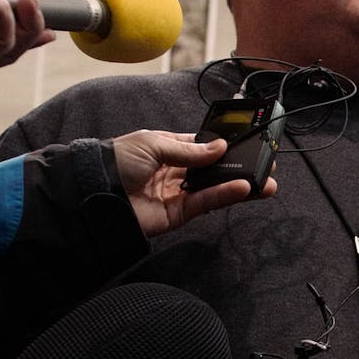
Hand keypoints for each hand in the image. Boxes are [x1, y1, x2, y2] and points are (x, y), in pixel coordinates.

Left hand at [111, 130, 276, 236]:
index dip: (226, 145)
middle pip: (215, 169)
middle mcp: (177, 171)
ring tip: (266, 182)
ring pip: (216, 189)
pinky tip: (243, 189)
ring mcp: (179, 193)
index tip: (250, 143)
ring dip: (241, 185)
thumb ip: (190, 150)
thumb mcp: (153, 144)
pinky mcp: (178, 214)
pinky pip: (206, 204)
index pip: (205, 146)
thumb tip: (220, 148)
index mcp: (170, 149)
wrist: (92, 191)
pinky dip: (225, 196)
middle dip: (240, 167)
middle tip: (266, 164)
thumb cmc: (116, 160)